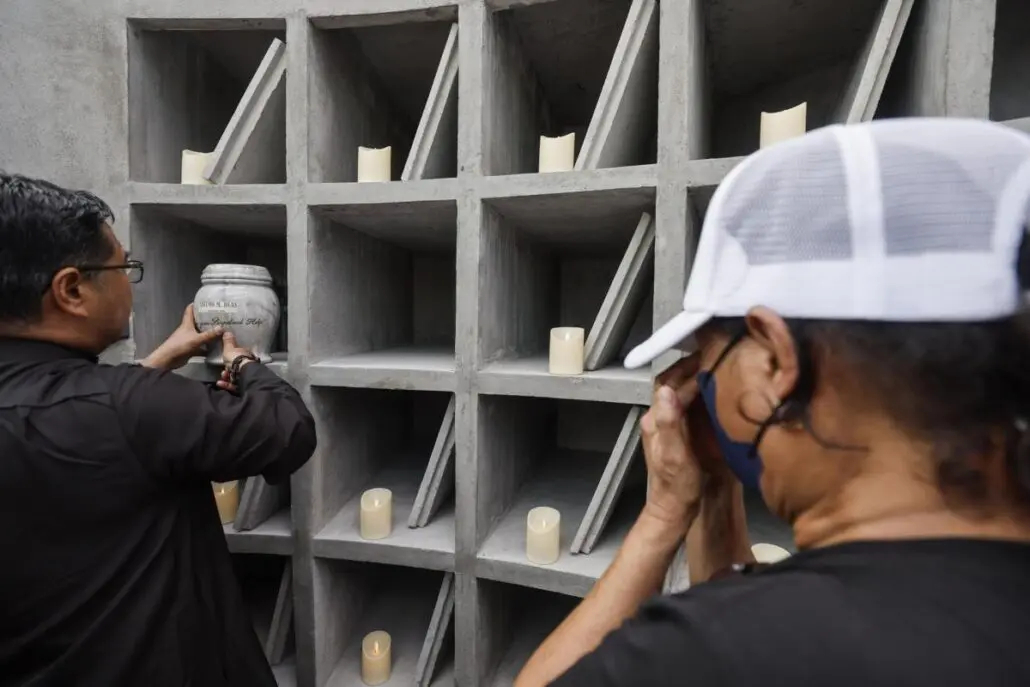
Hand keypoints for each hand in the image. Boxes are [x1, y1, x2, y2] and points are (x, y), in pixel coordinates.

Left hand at [142, 305, 221, 370]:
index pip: (190, 310)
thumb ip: (209, 334)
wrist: (168, 359)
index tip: (206, 302)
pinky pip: (202, 347)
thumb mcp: (196, 339)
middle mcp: (188, 329)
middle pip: (198, 322)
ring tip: (222, 331)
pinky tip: (217, 348)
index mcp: (187, 323)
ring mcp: (189, 339)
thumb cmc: (180, 345)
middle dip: (208, 319)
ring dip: (209, 334)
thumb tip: (222, 328)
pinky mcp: (191, 348)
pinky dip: (208, 348)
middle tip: (220, 317)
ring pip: (201, 334)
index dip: (196, 304)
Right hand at [215, 332, 254, 391]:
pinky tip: (220, 383)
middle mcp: (248, 365)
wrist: (243, 373)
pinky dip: (226, 384)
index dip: (231, 358)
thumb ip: (228, 342)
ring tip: (223, 376)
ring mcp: (246, 376)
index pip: (239, 356)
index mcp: (246, 355)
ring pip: (235, 377)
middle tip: (223, 370)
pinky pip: (234, 385)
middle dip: (227, 369)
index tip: (225, 359)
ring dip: (226, 376)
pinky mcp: (244, 385)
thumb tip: (228, 332)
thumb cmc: (236, 359)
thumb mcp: (230, 349)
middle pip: (236, 368)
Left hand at [639, 355, 705, 532]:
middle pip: (671, 381)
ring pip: (678, 389)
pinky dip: (699, 390)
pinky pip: (686, 402)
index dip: (691, 370)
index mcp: (655, 420)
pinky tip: (714, 388)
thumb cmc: (676, 486)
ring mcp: (667, 422)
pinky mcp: (677, 429)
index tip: (712, 357)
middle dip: (691, 365)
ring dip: (694, 375)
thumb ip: (669, 424)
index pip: (671, 384)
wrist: (674, 508)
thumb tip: (666, 391)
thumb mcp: (674, 456)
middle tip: (716, 353)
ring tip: (717, 364)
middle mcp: (658, 416)